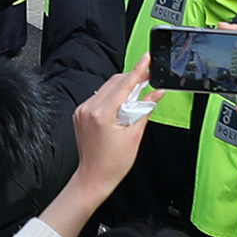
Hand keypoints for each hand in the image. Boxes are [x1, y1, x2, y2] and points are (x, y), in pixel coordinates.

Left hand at [41, 61, 153, 236]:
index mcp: (101, 113)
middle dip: (132, 78)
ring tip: (140, 89)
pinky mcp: (80, 114)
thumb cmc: (114, 163)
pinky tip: (124, 101)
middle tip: (149, 76)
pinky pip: (99, 98)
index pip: (123, 85)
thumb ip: (144, 109)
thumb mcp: (134, 135)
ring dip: (122, 87)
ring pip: (106, 89)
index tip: (147, 58)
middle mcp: (88, 109)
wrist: (93, 177)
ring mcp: (82, 111)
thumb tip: (157, 93)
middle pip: (113, 83)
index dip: (138, 70)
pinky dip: (112, 96)